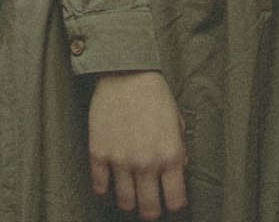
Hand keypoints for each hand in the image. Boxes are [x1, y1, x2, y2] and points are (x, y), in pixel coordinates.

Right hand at [88, 71, 187, 218]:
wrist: (125, 70)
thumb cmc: (154, 94)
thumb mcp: (177, 121)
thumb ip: (179, 150)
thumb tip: (178, 172)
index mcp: (170, 155)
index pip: (176, 202)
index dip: (174, 206)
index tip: (170, 201)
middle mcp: (146, 162)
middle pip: (148, 211)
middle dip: (151, 211)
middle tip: (149, 203)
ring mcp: (120, 159)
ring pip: (125, 203)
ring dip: (128, 200)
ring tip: (130, 191)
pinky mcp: (99, 152)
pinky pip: (99, 186)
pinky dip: (104, 188)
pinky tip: (110, 181)